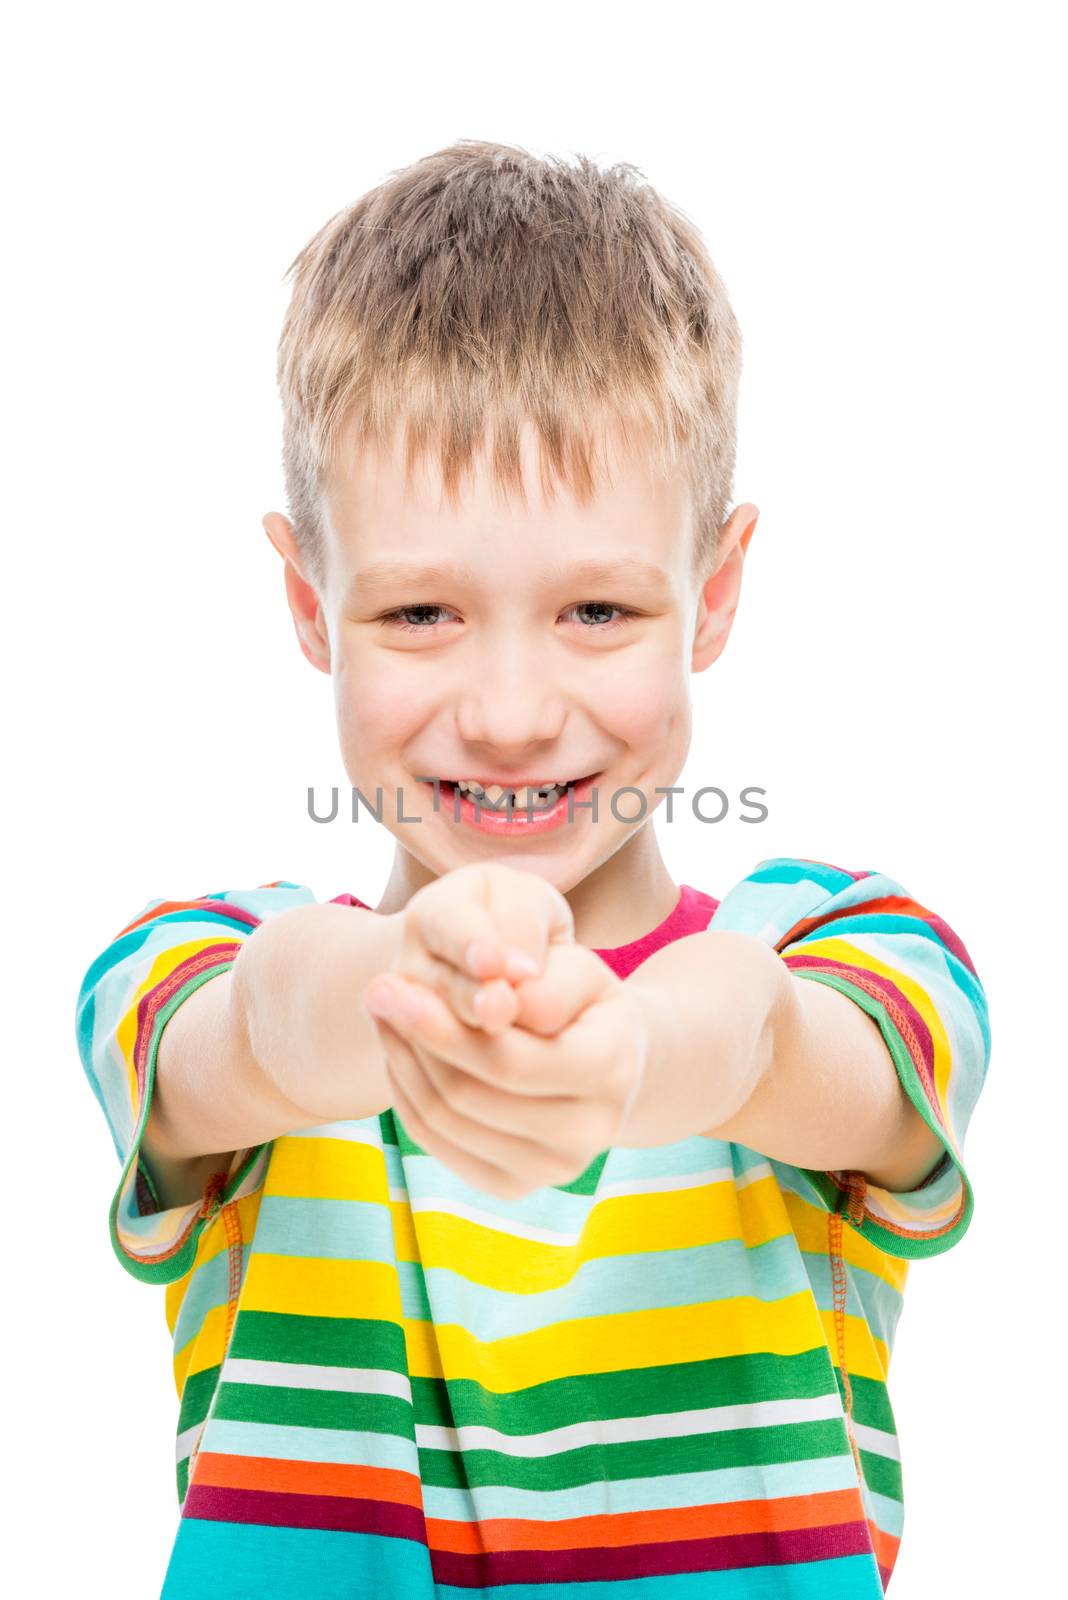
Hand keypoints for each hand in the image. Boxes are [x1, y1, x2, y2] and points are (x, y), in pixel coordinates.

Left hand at [361, 871, 650, 1198]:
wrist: (603, 1052)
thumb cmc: (578, 998)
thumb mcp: (572, 967)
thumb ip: (538, 979)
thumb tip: (496, 1002)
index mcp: (612, 1069)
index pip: (508, 1061)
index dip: (441, 1025)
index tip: (391, 977)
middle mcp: (591, 1132)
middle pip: (469, 1095)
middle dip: (414, 1041)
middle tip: (375, 992)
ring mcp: (554, 1168)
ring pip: (447, 1122)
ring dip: (404, 1065)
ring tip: (384, 1014)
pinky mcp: (517, 1186)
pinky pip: (441, 1145)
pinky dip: (410, 1097)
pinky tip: (401, 1053)